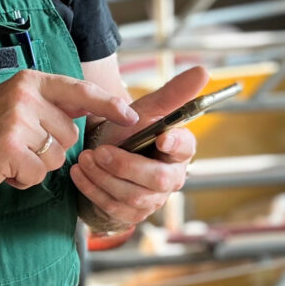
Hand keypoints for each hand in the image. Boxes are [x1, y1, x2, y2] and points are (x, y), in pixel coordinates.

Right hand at [0, 71, 134, 194]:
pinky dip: (22, 179)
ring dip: (36, 166)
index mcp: (30, 82)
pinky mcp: (9, 147)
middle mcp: (25, 96)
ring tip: (8, 156)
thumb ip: (48, 106)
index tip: (131, 115)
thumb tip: (87, 114)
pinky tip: (2, 169)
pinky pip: (37, 174)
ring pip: (56, 156)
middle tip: (17, 145)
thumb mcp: (14, 105)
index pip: (80, 90)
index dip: (108, 104)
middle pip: (70, 134)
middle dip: (50, 148)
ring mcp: (16, 120)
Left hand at [72, 66, 209, 231]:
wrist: (100, 157)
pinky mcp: (133, 215)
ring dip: (104, 177)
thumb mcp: (145, 110)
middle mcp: (172, 178)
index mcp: (180, 150)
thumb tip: (205, 70)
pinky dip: (93, 190)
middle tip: (99, 152)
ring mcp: (154, 200)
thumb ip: (173, 93)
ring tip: (84, 160)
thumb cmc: (128, 132)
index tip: (161, 138)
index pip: (186, 148)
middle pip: (158, 179)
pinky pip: (115, 208)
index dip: (175, 144)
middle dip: (125, 165)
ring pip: (133, 196)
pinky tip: (79, 175)